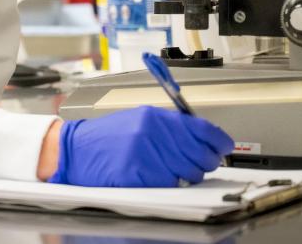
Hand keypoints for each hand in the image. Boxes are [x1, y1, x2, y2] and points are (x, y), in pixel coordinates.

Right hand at [48, 106, 233, 186]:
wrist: (78, 150)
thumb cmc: (107, 137)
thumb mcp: (140, 119)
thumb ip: (170, 126)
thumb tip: (203, 137)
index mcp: (156, 117)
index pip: (202, 129)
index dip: (219, 140)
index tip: (224, 146)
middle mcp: (154, 134)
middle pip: (201, 154)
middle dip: (206, 161)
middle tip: (203, 162)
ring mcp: (147, 155)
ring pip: (190, 173)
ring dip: (189, 174)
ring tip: (174, 168)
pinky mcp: (140, 175)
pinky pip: (171, 184)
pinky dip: (171, 184)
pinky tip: (160, 176)